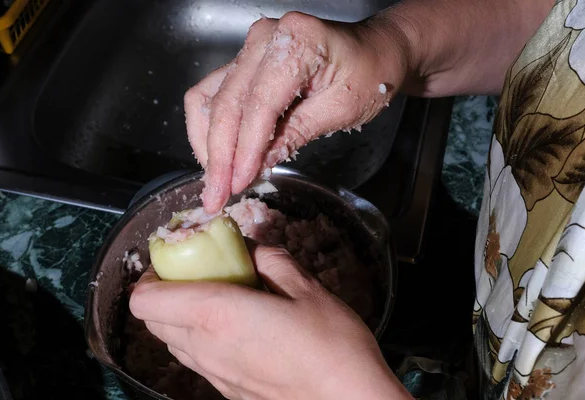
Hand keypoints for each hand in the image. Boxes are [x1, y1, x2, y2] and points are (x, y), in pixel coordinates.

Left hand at [129, 243, 411, 399]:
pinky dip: (200, 338)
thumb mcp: (305, 286)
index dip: (151, 276)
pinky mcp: (226, 390)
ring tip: (220, 299)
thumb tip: (248, 247)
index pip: (145, 300)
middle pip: (152, 320)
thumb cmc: (331, 344)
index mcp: (217, 315)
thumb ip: (269, 259)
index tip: (178, 259)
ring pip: (172, 341)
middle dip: (166, 292)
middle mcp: (205, 347)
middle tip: (200, 273)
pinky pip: (195, 359)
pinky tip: (237, 329)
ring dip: (182, 316)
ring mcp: (213, 373)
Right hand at [184, 12, 407, 212]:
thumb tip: (256, 165)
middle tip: (216, 195)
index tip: (238, 184)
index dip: (245, 149)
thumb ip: (296, 133)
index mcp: (298, 41)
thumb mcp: (341, 110)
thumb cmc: (370, 75)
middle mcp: (265, 38)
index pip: (259, 104)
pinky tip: (219, 157)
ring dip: (208, 144)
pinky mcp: (245, 60)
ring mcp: (251, 47)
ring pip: (209, 98)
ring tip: (216, 183)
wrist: (376, 50)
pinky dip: (211, 128)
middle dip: (219, 155)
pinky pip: (214, 93)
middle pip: (226, 103)